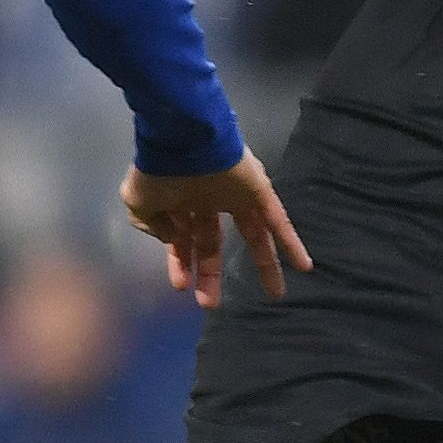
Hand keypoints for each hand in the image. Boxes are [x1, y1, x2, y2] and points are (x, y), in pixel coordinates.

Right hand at [119, 153, 312, 308]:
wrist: (181, 137)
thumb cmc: (158, 171)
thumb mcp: (139, 202)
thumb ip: (153, 225)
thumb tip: (172, 240)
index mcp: (181, 201)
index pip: (185, 239)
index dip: (182, 262)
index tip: (180, 287)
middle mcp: (210, 200)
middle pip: (214, 244)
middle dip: (210, 274)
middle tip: (208, 304)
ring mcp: (237, 195)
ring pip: (255, 236)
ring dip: (265, 266)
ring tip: (276, 294)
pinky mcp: (258, 190)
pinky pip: (278, 219)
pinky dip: (291, 242)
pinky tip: (303, 266)